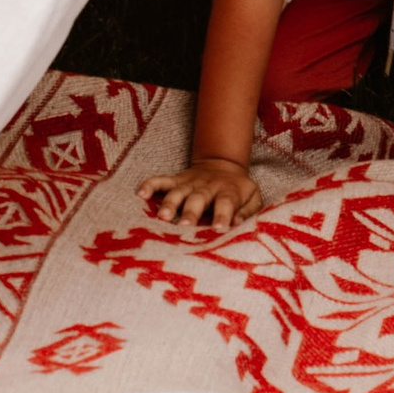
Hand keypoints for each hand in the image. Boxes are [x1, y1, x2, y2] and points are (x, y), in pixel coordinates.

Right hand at [142, 154, 261, 225]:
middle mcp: (207, 187)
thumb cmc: (238, 190)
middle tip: (183, 226)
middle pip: (198, 198)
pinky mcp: (176, 180)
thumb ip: (248, 211)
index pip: (226, 203)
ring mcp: (190, 183)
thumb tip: (238, 223)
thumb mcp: (253, 197)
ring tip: (162, 216)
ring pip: (178, 192)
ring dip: (170, 203)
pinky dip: (150, 185)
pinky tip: (140, 194)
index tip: (218, 228)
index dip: (223, 215)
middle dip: (191, 212)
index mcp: (228, 192)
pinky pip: (161, 181)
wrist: (223, 164)